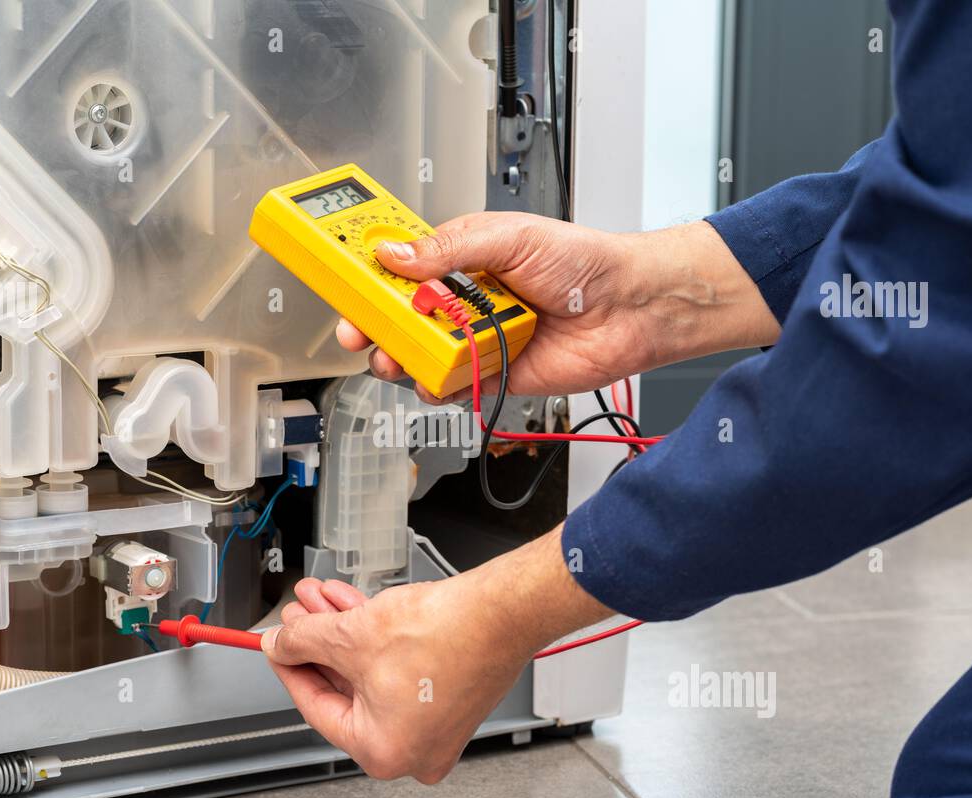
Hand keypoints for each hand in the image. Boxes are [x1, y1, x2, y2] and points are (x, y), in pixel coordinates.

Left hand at [261, 527, 611, 782]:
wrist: (502, 611)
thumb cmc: (446, 634)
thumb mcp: (351, 635)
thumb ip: (304, 641)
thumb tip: (282, 644)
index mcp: (383, 751)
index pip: (316, 707)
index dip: (290, 667)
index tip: (277, 647)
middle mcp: (413, 750)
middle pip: (345, 690)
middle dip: (319, 644)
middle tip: (298, 619)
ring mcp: (434, 727)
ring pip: (370, 676)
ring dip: (344, 635)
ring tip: (322, 602)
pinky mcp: (449, 700)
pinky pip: (397, 672)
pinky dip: (375, 641)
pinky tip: (355, 608)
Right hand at [336, 212, 779, 402]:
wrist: (629, 308)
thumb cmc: (582, 263)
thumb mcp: (510, 237)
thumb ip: (450, 248)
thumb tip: (397, 255)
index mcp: (460, 258)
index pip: (400, 266)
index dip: (368, 274)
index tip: (343, 277)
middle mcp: (463, 300)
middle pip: (399, 316)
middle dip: (371, 324)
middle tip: (358, 329)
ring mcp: (474, 338)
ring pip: (418, 354)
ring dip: (399, 357)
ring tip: (395, 355)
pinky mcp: (491, 373)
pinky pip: (450, 386)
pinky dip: (436, 387)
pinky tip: (433, 379)